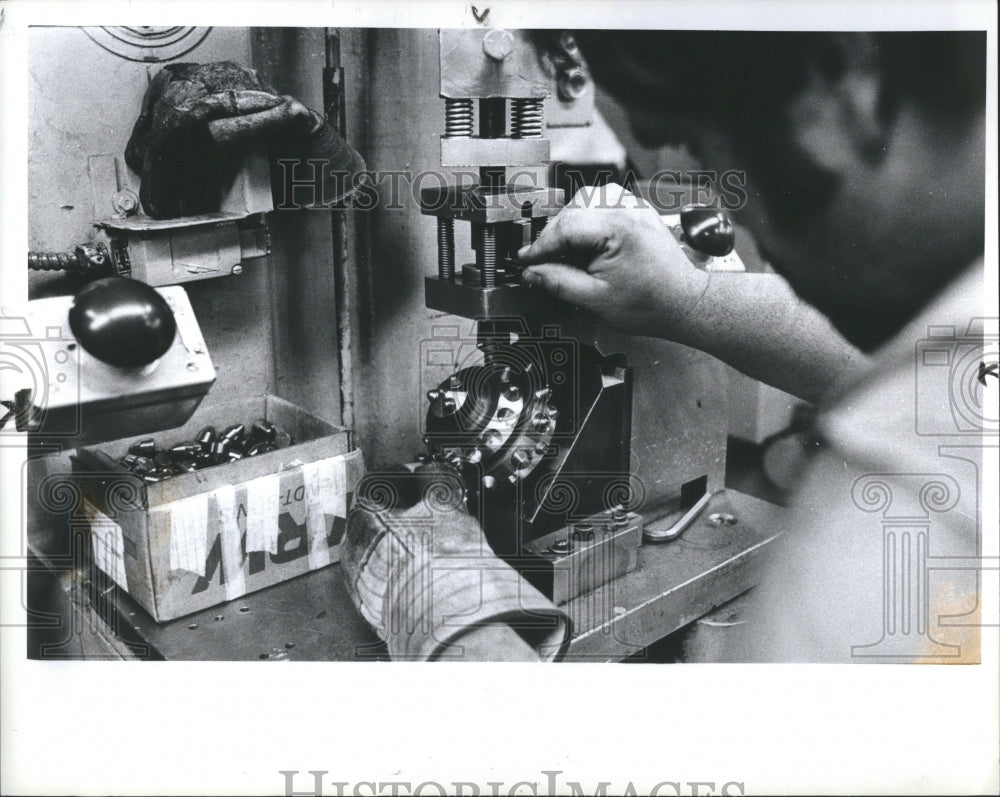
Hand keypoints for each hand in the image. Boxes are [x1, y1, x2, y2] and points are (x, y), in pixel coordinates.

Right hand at [518, 183, 708, 338]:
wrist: (684, 303)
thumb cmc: (651, 304)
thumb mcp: (596, 300)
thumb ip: (559, 283)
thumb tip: (531, 273)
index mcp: (618, 228)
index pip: (565, 226)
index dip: (540, 245)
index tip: (525, 260)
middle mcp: (627, 209)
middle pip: (573, 207)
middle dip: (553, 234)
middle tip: (541, 260)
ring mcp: (634, 207)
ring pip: (586, 200)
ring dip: (569, 222)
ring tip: (562, 250)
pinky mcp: (637, 211)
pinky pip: (603, 202)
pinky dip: (587, 217)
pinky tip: (583, 238)